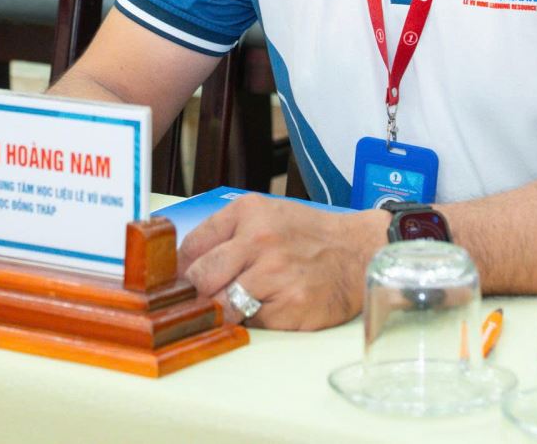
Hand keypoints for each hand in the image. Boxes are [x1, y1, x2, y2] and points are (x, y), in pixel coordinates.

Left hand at [178, 195, 387, 330]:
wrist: (359, 252)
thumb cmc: (308, 236)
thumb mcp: (265, 215)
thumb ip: (225, 234)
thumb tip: (181, 268)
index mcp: (248, 212)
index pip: (191, 247)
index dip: (181, 271)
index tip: (177, 284)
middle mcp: (260, 240)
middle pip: (200, 279)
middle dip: (198, 294)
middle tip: (204, 299)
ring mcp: (276, 275)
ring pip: (222, 306)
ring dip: (224, 311)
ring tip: (239, 303)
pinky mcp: (291, 308)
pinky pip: (252, 324)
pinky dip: (254, 321)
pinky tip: (269, 307)